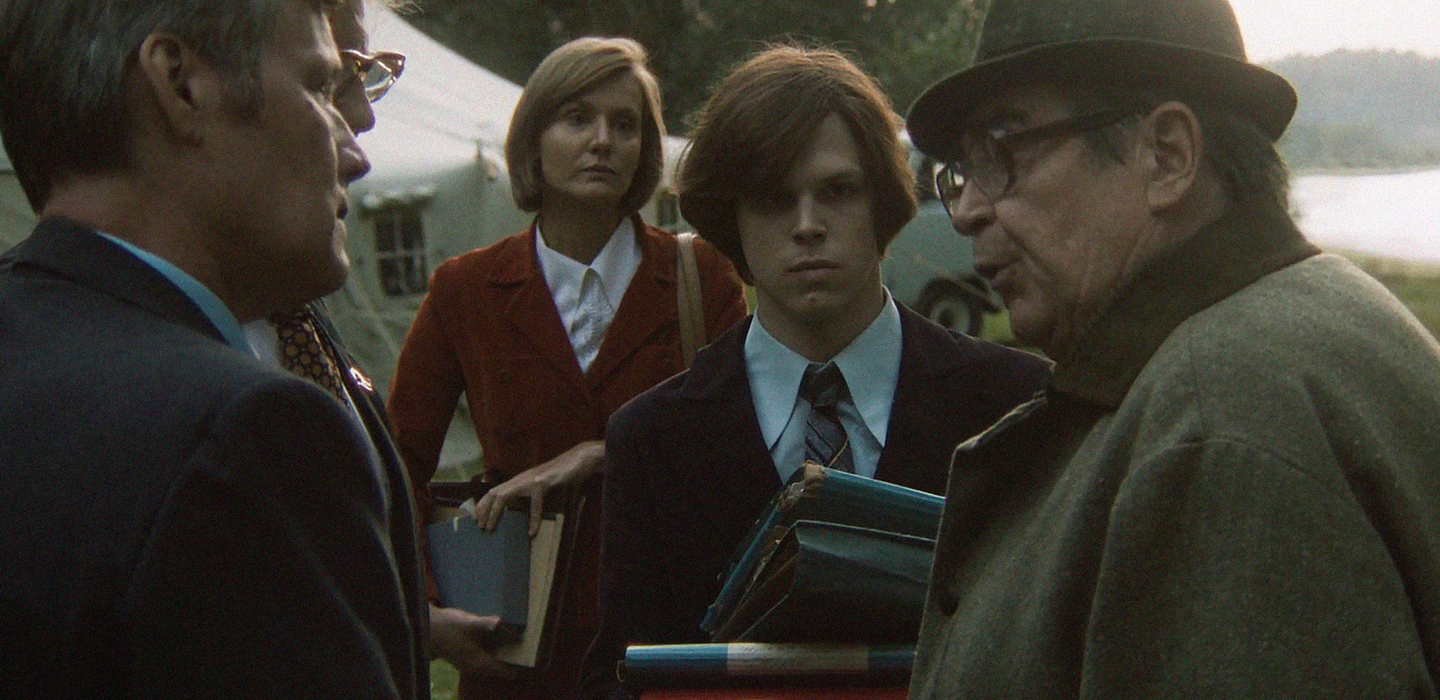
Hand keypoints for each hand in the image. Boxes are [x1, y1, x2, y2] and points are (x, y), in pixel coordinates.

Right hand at [428, 604, 515, 677]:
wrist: (426, 629)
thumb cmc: (448, 627)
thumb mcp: (469, 623)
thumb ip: (486, 623)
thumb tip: (500, 621)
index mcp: (479, 662)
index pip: (505, 672)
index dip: (516, 665)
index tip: (525, 653)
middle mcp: (474, 668)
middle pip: (498, 669)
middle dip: (508, 659)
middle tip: (518, 643)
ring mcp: (467, 665)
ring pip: (489, 665)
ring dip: (498, 655)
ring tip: (507, 639)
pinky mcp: (462, 659)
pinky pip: (481, 660)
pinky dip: (488, 652)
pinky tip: (490, 637)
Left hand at [473, 440, 604, 534]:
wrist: (580, 458)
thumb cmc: (563, 474)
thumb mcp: (543, 486)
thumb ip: (532, 495)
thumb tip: (525, 512)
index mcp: (520, 480)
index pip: (495, 491)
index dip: (484, 504)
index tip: (477, 519)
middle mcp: (521, 478)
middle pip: (494, 492)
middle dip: (483, 509)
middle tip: (479, 527)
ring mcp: (531, 479)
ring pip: (504, 495)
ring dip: (495, 512)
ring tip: (491, 528)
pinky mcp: (543, 482)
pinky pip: (535, 503)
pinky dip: (533, 518)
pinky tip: (532, 531)